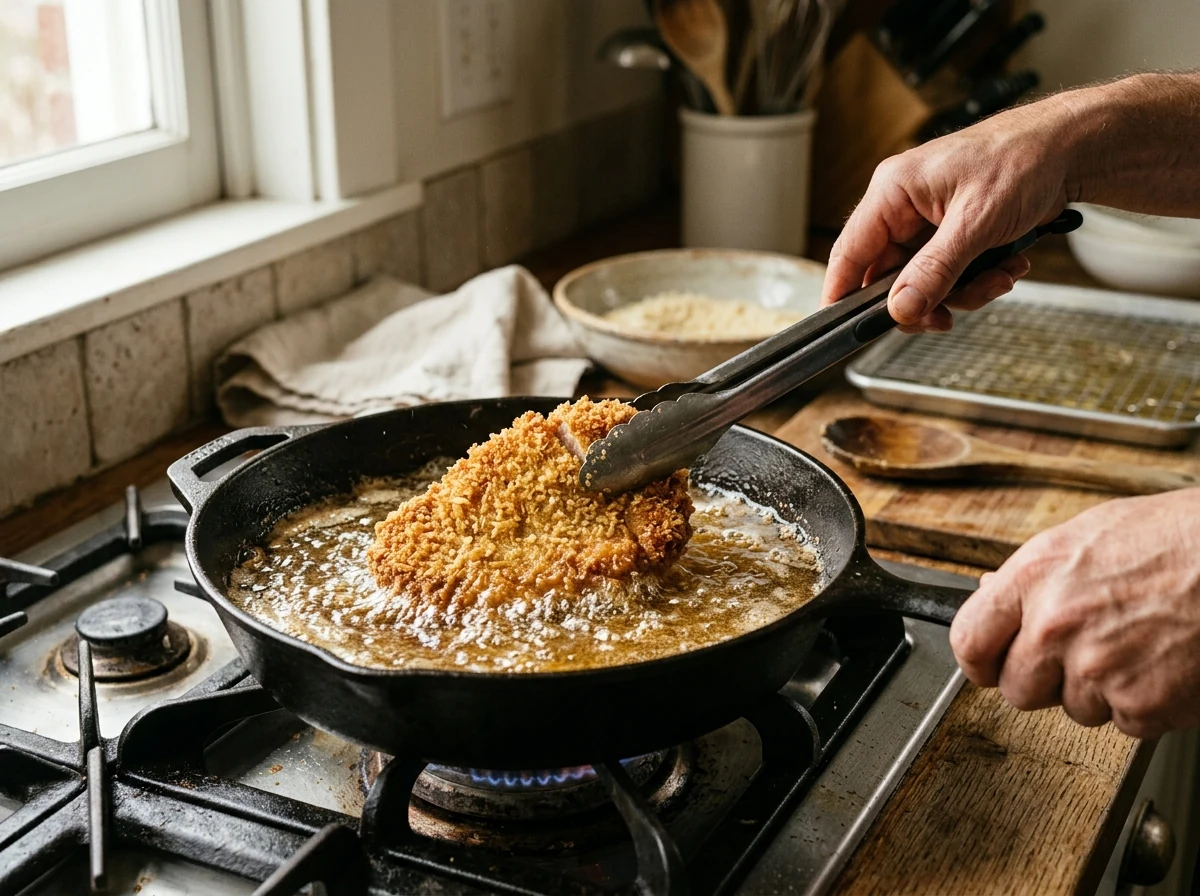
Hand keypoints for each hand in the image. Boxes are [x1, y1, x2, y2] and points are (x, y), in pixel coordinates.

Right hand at [821, 102, 1071, 331]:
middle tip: (948, 315)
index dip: (842, 292)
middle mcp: (904, 206)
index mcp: (893, 191)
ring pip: (923, 280)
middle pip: (889, 275)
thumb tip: (900, 309)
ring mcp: (928, 221)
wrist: (1073, 148)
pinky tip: (1006, 265)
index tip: (843, 328)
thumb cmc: (1024, 160)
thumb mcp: (976, 223)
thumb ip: (934, 271)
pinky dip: (977, 278)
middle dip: (926, 298)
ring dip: (962, 290)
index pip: (850, 251)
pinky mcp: (953, 232)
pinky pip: (949, 272)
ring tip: (998, 278)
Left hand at [949, 489, 1199, 737]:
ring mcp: (1097, 667)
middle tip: (1081, 652)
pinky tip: (1162, 663)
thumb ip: (1035, 575)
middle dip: (1043, 679)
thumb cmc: (1180, 539)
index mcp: (1035, 576)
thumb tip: (993, 595)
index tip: (989, 664)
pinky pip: (1123, 722)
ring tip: (1136, 644)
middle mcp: (1056, 625)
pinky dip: (1144, 703)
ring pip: (1073, 708)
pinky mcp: (1142, 703)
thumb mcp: (1088, 536)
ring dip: (1099, 690)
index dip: (980, 660)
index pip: (970, 640)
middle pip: (1016, 689)